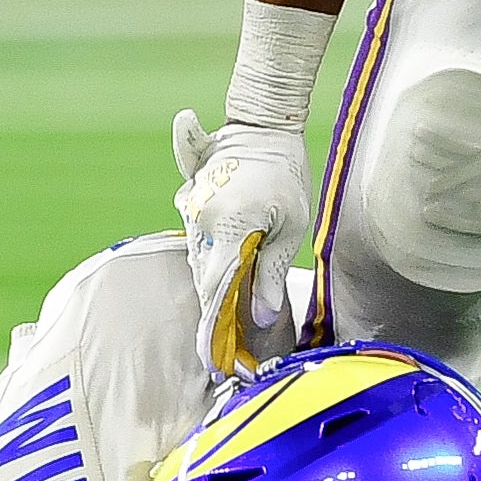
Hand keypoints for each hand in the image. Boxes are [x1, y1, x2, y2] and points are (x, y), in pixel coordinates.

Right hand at [173, 109, 314, 377]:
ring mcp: (191, 208)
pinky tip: (214, 258)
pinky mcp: (190, 197)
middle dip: (216, 306)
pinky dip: (203, 249)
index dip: (215, 325)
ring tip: (225, 310)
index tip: (215, 356)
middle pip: (203, 276)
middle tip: (227, 340)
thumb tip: (261, 315)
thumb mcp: (290, 226)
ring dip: (211, 279)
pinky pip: (193, 231)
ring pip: (196, 256)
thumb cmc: (286, 173)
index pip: (216, 289)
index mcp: (228, 230)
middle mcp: (201, 221)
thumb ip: (270, 270)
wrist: (263, 123)